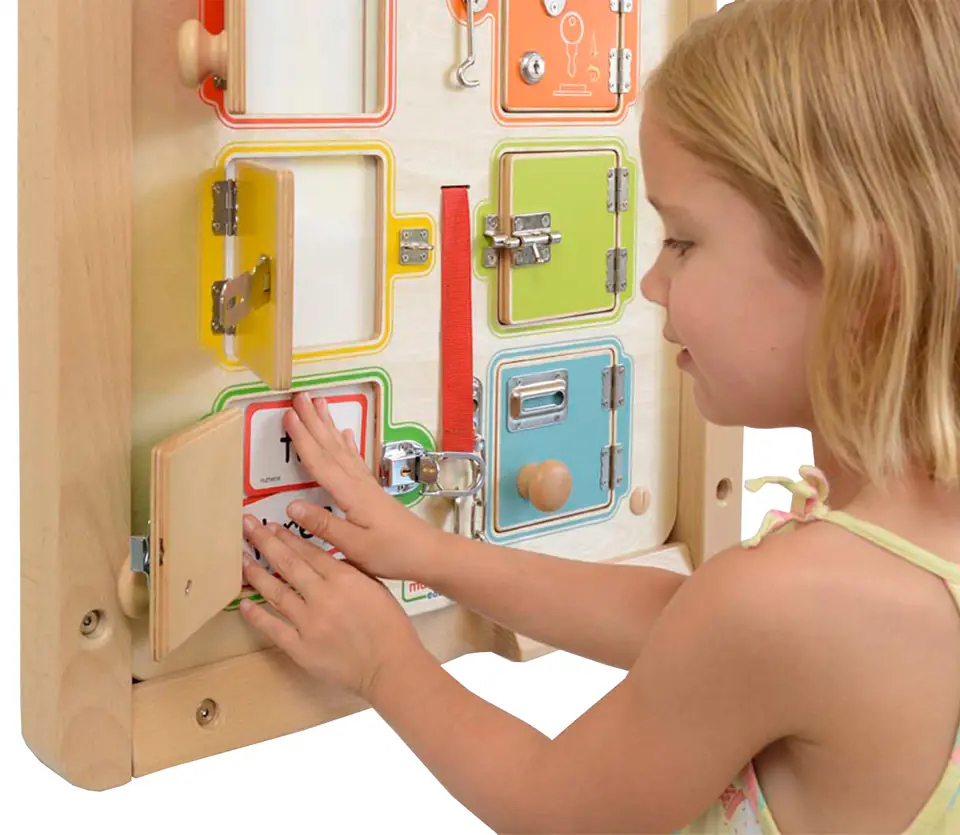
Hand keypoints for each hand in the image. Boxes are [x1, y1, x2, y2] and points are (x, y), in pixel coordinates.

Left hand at [238, 515, 423, 699]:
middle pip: (288, 564)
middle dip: (265, 542)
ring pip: (276, 592)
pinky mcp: (300, 648)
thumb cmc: (390, 626)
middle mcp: (323, 596)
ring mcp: (309, 623)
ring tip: (241, 559)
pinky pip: (273, 628)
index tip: (272, 526)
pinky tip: (243, 603)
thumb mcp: (376, 587)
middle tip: (247, 527)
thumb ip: (350, 572)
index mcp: (345, 578)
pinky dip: (256, 615)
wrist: (390, 666)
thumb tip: (325, 561)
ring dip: (256, 574)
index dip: (287, 538)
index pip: (309, 552)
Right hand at [280, 392, 443, 582]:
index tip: (289, 415)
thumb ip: (324, 525)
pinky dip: (349, 445)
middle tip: (300, 396)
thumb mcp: (354, 545)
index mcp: (351, 494)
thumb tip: (291, 506)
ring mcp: (367, 485)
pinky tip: (347, 434)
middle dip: (313, 421)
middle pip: (331, 447)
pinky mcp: (372, 492)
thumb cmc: (393, 553)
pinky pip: (356, 460)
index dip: (302, 438)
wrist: (427, 553)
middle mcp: (358, 483)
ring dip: (329, 426)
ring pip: (342, 448)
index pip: (320, 461)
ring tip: (319, 404)